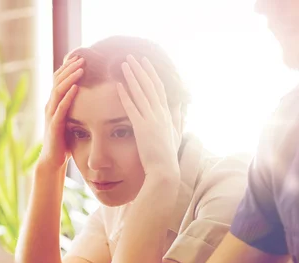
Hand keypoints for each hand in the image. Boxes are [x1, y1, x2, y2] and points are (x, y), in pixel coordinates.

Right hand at [39, 56, 83, 169]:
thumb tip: (90, 99)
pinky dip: (68, 96)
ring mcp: (50, 115)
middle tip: (82, 57)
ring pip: (58, 91)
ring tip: (81, 68)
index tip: (80, 57)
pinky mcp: (54, 125)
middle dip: (70, 68)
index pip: (59, 80)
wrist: (52, 160)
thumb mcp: (70, 121)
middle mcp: (50, 105)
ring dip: (70, 78)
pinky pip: (60, 108)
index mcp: (53, 103)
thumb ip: (75, 109)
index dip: (68, 68)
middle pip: (58, 81)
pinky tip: (76, 88)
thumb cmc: (63, 141)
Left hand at [117, 55, 179, 181]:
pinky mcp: (142, 128)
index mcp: (167, 114)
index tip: (145, 62)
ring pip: (140, 93)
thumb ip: (178, 117)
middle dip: (140, 69)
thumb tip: (180, 104)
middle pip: (150, 86)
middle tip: (132, 56)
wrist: (165, 170)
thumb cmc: (168, 155)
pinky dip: (125, 96)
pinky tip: (118, 85)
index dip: (152, 74)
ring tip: (124, 64)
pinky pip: (132, 108)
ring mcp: (151, 120)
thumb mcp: (176, 133)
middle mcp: (160, 113)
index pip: (159, 88)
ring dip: (132, 77)